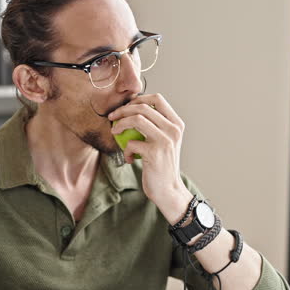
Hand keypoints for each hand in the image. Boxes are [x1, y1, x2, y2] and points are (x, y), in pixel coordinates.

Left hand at [107, 93, 189, 214]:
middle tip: (112, 117)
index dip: (138, 99)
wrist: (168, 190)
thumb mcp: (164, 142)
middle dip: (123, 110)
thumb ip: (155, 126)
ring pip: (137, 119)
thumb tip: (132, 108)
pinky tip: (129, 159)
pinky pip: (131, 143)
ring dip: (120, 124)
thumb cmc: (161, 165)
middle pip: (143, 107)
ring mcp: (165, 140)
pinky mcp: (154, 153)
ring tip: (114, 132)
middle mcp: (173, 129)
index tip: (125, 108)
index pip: (157, 99)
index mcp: (176, 124)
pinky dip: (126, 150)